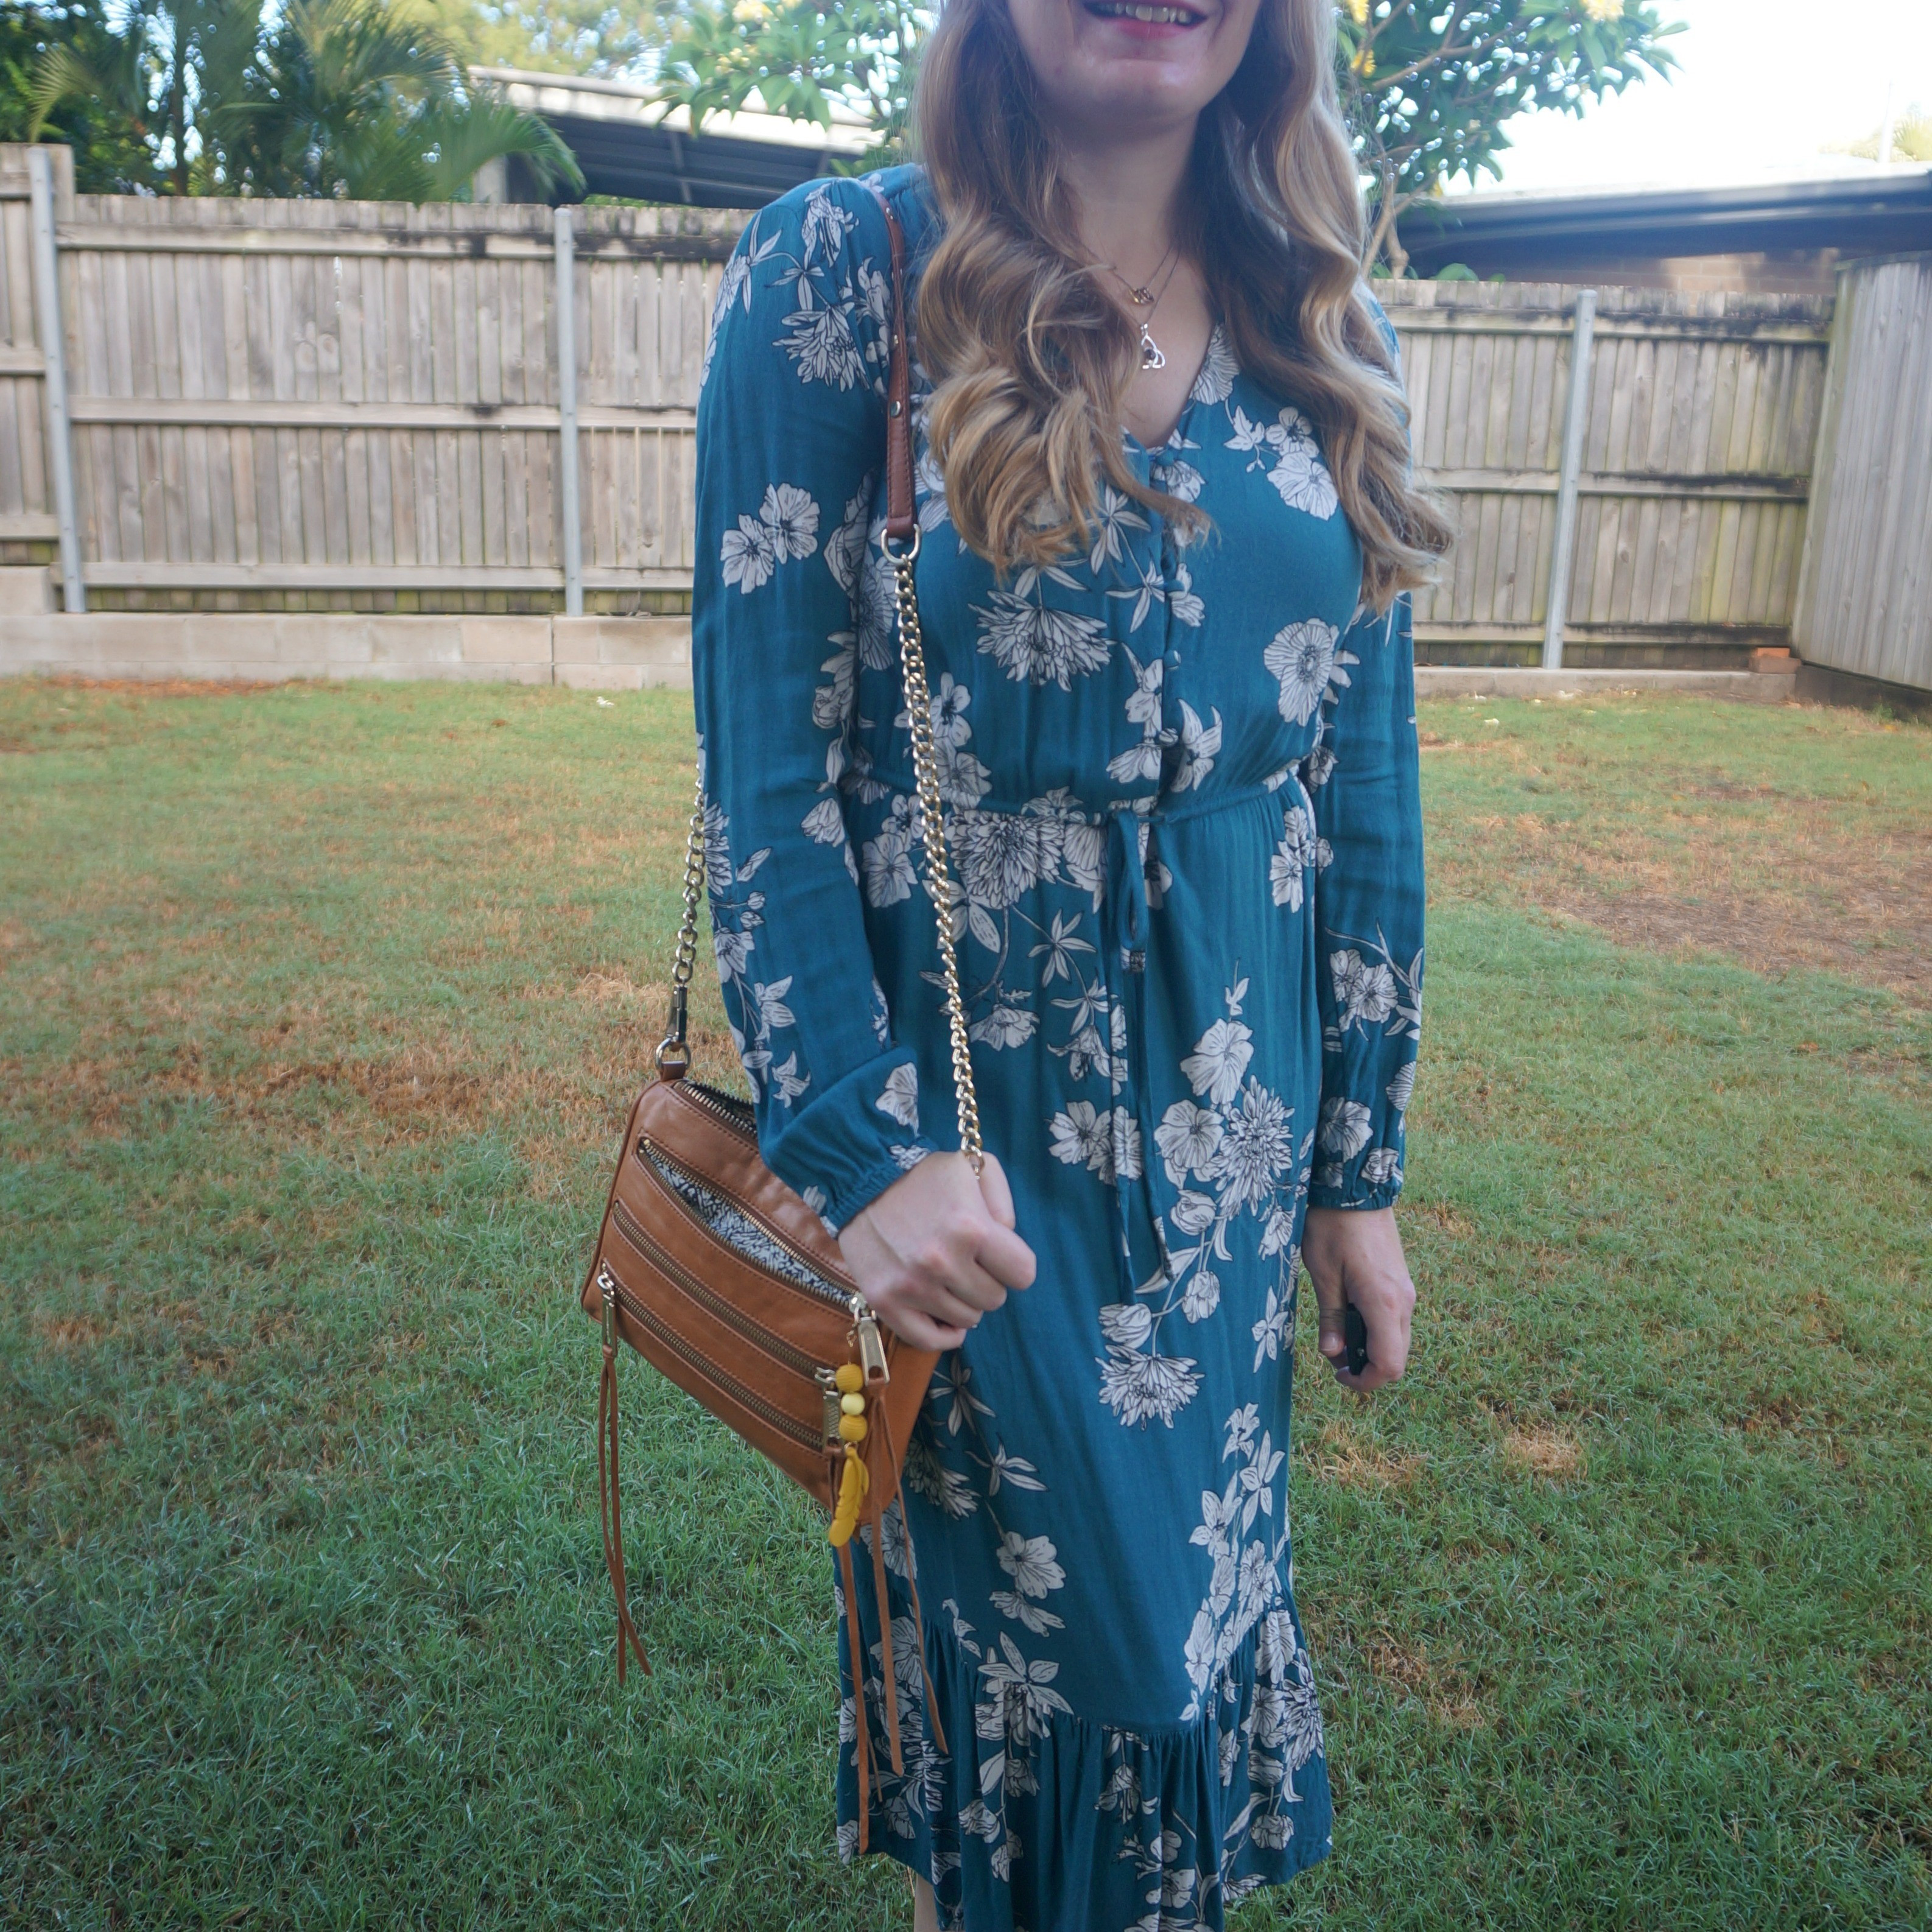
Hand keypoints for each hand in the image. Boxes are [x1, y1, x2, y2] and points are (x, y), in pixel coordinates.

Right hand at [838, 1152, 1036, 1352]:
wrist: (862, 1178)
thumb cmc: (924, 1175)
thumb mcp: (975, 1168)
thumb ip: (1003, 1206)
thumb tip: (1008, 1247)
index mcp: (971, 1228)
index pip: (1023, 1274)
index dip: (1014, 1263)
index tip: (998, 1254)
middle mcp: (942, 1262)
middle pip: (994, 1299)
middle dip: (987, 1280)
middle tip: (967, 1262)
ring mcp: (912, 1286)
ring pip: (966, 1319)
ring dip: (962, 1301)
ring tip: (947, 1277)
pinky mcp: (885, 1302)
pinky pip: (928, 1341)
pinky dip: (944, 1334)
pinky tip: (945, 1317)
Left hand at [1303, 1205, 1414, 1393]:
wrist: (1356, 1190)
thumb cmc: (1333, 1227)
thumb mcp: (1323, 1275)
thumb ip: (1331, 1318)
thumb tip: (1333, 1354)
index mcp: (1384, 1303)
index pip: (1388, 1365)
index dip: (1364, 1381)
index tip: (1337, 1374)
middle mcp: (1403, 1301)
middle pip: (1396, 1357)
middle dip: (1365, 1366)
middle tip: (1332, 1354)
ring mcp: (1406, 1292)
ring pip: (1396, 1340)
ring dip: (1370, 1348)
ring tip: (1337, 1333)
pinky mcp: (1401, 1283)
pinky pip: (1394, 1321)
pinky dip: (1375, 1330)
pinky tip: (1349, 1314)